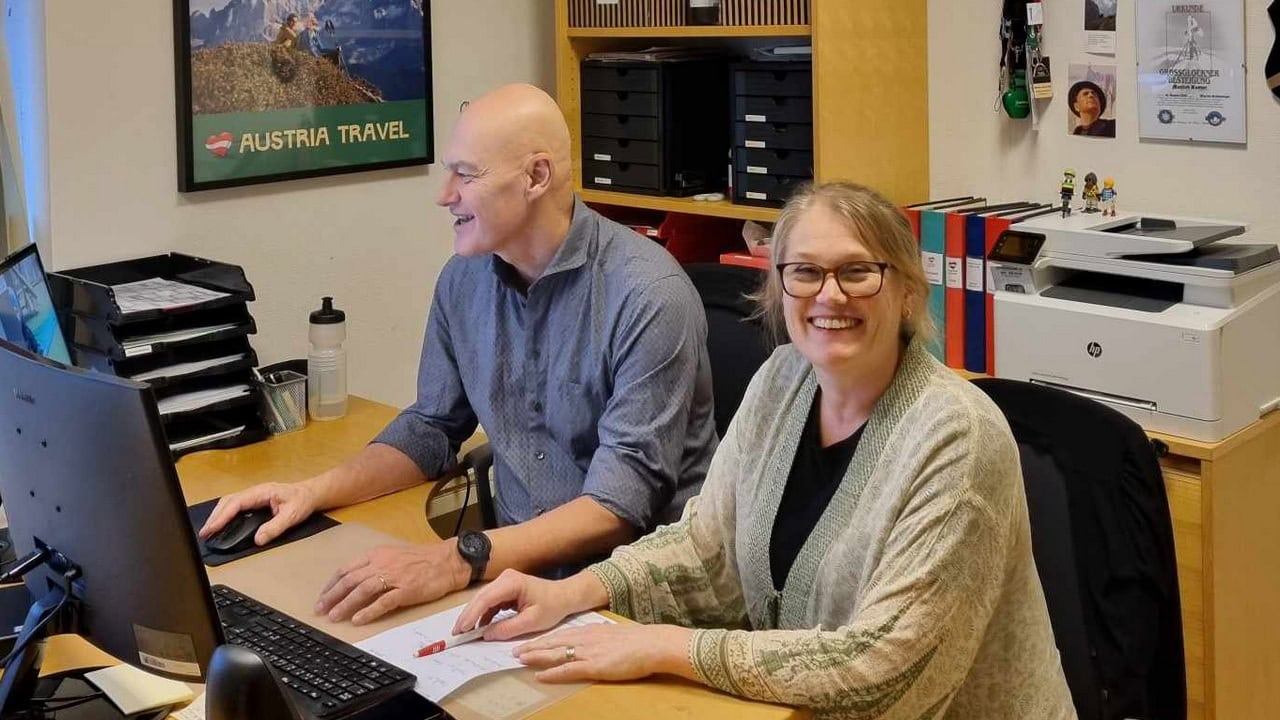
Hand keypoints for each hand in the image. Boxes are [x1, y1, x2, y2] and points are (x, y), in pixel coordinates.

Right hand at [198, 482, 318, 545]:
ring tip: (209, 531)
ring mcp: (254, 496)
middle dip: (214, 517)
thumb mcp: (292, 515)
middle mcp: (255, 492)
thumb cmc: (302, 500)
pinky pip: (235, 506)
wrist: (311, 494)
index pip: (236, 503)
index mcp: (262, 492)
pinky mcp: (254, 501)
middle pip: (227, 502)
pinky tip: (221, 525)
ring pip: (229, 503)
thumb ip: (275, 527)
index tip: (211, 528)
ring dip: (218, 516)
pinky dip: (225, 515)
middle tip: (205, 533)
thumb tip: (258, 539)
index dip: (221, 517)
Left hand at [315, 541, 470, 624]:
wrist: (449, 560)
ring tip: (334, 617)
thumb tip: (359, 580)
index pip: (347, 569)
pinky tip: (359, 620)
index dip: (331, 584)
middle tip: (321, 610)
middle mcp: (382, 563)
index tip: (323, 596)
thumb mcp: (395, 555)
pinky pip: (383, 602)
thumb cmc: (425, 559)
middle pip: (350, 580)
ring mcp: (394, 576)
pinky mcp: (406, 590)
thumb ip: (377, 565)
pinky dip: (369, 611)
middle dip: (332, 596)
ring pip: (362, 590)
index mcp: (378, 554)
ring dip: (345, 604)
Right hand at [452, 569, 605, 640]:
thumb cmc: (552, 606)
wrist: (564, 596)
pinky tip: (478, 628)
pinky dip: (483, 615)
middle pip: (480, 598)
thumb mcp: (532, 622)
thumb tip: (486, 635)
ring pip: (483, 600)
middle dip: (467, 616)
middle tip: (456, 634)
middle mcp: (505, 578)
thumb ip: (508, 628)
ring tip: (463, 633)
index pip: (486, 599)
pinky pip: (489, 603)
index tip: (462, 630)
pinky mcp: (505, 590)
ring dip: (473, 616)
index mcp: (512, 582)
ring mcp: (504, 583)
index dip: (472, 615)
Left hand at [514, 624, 693, 682]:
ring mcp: (589, 651)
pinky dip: (552, 672)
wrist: (653, 643)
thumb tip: (596, 638)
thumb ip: (602, 636)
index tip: (529, 641)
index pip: (561, 634)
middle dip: (533, 646)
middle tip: (514, 650)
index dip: (543, 639)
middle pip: (553, 642)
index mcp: (591, 630)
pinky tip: (540, 675)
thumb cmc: (639, 641)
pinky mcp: (594, 665)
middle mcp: (586, 638)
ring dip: (536, 656)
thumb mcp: (616, 634)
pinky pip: (568, 669)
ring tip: (519, 659)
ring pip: (556, 653)